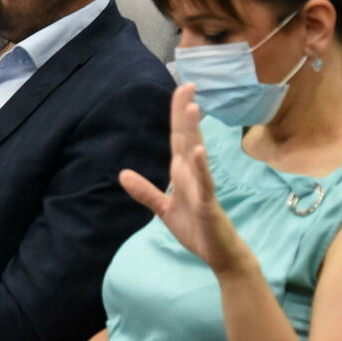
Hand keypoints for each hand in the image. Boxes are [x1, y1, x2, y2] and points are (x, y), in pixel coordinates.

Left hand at [118, 84, 245, 273]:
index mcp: (182, 172)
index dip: (177, 114)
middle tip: (188, 85)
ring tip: (192, 108)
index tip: (181, 89)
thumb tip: (122, 174)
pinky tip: (198, 151)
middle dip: (185, 112)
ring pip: (195, 154)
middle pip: (186, 138)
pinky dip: (200, 167)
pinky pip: (204, 182)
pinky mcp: (207, 203)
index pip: (177, 137)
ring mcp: (202, 186)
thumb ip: (145, 191)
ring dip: (193, 132)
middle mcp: (192, 174)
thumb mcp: (164, 209)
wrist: (219, 255)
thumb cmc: (196, 229)